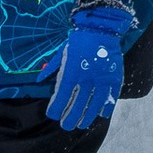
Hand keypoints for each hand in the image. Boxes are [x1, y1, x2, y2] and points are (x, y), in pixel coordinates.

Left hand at [47, 0, 133, 130]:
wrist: (102, 27)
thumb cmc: (79, 39)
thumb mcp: (62, 51)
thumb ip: (51, 67)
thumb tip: (39, 79)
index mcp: (71, 71)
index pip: (62, 97)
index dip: (56, 108)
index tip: (52, 115)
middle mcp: (86, 78)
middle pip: (77, 104)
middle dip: (70, 117)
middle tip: (66, 125)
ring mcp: (102, 78)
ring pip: (94, 103)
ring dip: (87, 116)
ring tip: (82, 124)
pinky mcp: (114, 76)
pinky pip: (111, 96)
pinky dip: (107, 106)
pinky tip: (102, 114)